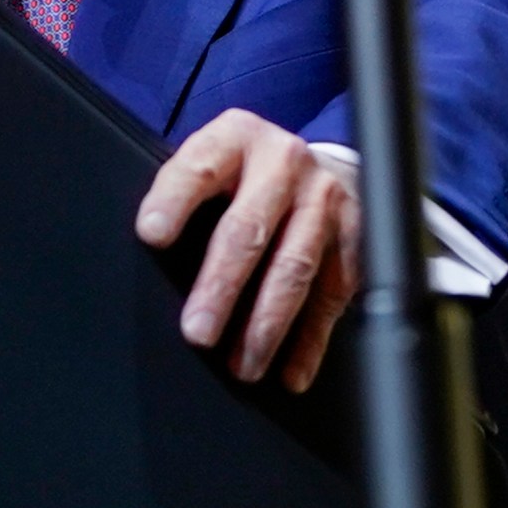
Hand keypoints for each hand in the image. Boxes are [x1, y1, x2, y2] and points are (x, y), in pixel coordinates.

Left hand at [135, 108, 362, 392]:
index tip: (151, 235)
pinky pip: (333, 294)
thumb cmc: (242, 175)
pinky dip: (311, 339)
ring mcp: (324, 199)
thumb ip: (184, 196)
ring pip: (294, 268)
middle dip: (222, 285)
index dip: (174, 200)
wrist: (315, 164)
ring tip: (242, 365)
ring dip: (266, 324)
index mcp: (236, 137)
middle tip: (198, 331)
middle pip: (249, 228)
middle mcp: (284, 162)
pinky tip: (291, 370)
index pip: (200, 167)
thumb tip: (151, 252)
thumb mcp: (212, 164)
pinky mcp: (356, 236)